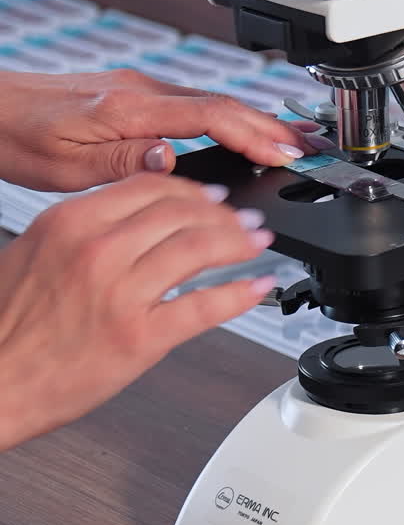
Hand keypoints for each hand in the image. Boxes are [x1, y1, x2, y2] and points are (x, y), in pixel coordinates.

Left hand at [0, 68, 327, 191]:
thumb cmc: (19, 136)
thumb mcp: (67, 166)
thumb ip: (125, 164)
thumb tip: (173, 161)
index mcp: (129, 107)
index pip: (210, 116)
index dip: (254, 134)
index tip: (285, 153)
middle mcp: (140, 91)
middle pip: (223, 105)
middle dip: (272, 126)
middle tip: (311, 149)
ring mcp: (140, 91)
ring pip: (213, 103)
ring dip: (255, 122)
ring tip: (291, 142)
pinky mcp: (135, 97)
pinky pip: (195, 106)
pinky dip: (228, 120)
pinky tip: (242, 133)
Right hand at [0, 174, 277, 449]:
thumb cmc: (9, 326)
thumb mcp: (36, 253)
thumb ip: (83, 230)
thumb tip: (131, 220)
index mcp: (71, 223)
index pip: (149, 187)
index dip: (191, 189)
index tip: (211, 197)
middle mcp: (99, 250)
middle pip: (181, 212)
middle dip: (225, 214)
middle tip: (244, 220)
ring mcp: (122, 293)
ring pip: (199, 249)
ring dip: (239, 242)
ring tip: (257, 243)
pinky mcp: (140, 338)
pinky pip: (203, 307)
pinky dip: (239, 294)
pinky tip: (256, 287)